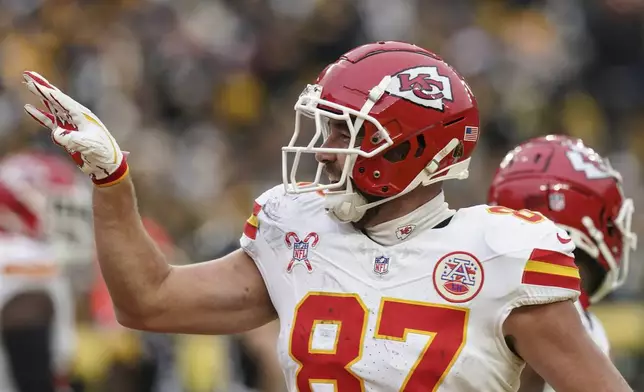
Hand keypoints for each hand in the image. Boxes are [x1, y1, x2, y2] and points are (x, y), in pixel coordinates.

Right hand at [22, 71, 128, 186]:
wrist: (108, 164)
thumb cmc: (102, 152)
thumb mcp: (88, 145)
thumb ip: (71, 138)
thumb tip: (55, 133)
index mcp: (82, 115)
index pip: (62, 100)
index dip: (48, 91)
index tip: (36, 82)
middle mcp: (76, 116)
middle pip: (56, 98)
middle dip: (42, 87)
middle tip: (27, 74)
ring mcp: (71, 124)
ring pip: (52, 106)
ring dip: (40, 97)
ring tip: (28, 84)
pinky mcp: (67, 133)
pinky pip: (50, 121)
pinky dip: (40, 115)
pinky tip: (29, 108)